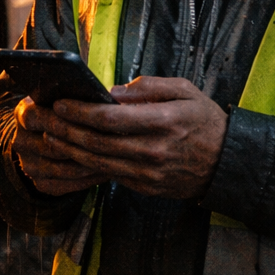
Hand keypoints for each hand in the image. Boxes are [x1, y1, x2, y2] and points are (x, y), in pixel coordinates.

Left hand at [11, 75, 227, 199]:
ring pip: (98, 162)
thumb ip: (149, 87)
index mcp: (163, 122)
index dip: (81, 111)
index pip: (111, 118)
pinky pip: (109, 175)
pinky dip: (86, 165)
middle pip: (97, 142)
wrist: (227, 163)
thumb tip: (114, 91)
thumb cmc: (205, 121)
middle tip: (47, 119)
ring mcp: (148, 173)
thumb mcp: (185, 91)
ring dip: (70, 150)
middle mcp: (153, 150)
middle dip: (67, 130)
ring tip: (51, 136)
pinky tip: (72, 154)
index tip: (62, 102)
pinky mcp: (145, 187)